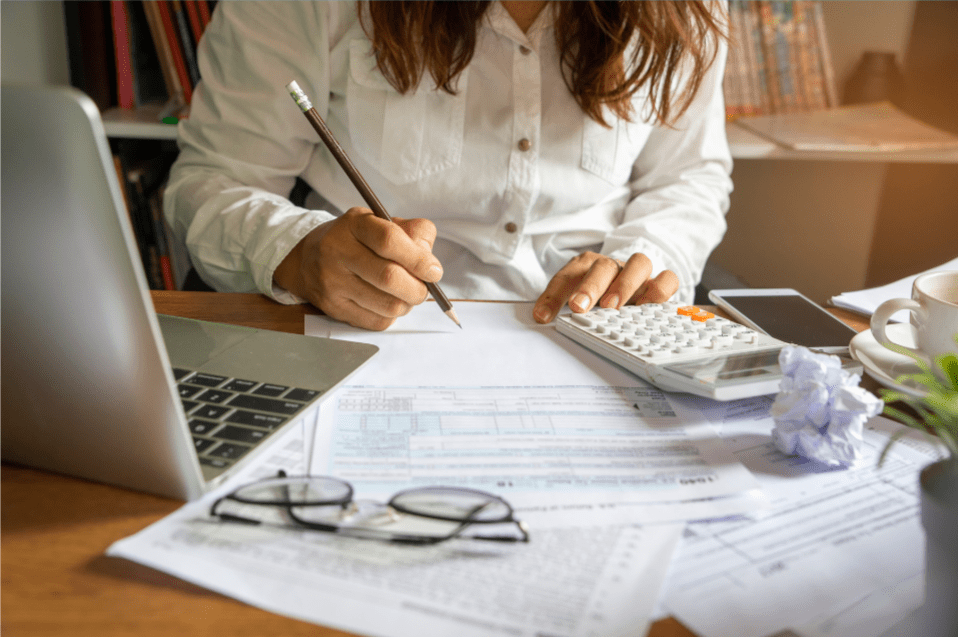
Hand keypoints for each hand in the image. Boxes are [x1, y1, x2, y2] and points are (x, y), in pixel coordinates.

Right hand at [273, 207, 442, 329]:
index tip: (434, 271)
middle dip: (418, 288)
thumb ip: (413, 233)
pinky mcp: (333, 308)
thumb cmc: (356, 240)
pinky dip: (391, 315)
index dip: (418, 259)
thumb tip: (430, 262)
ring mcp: (333, 282)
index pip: (389, 241)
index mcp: (354, 224)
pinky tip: (387, 302)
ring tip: (405, 294)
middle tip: (424, 288)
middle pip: (389, 277)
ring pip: (388, 305)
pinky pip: (377, 322)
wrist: (309, 259)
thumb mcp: (382, 223)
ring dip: (407, 304)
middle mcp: (338, 251)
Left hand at [532, 252, 678, 323]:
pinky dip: (660, 289)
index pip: (566, 276)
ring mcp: (637, 273)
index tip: (543, 316)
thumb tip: (542, 318)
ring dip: (625, 284)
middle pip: (603, 266)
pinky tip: (647, 307)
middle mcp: (613, 266)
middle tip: (579, 307)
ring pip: (639, 263)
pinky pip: (668, 278)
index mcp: (585, 266)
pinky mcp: (657, 283)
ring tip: (614, 306)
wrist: (626, 284)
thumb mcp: (573, 299)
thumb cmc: (596, 294)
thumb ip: (559, 306)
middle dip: (590, 286)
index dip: (553, 296)